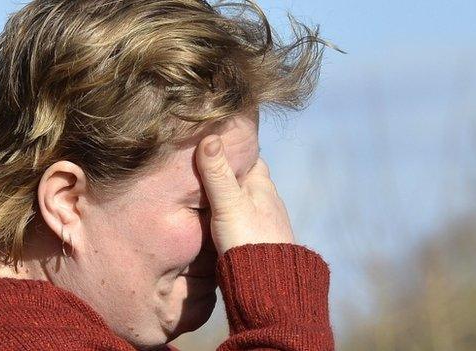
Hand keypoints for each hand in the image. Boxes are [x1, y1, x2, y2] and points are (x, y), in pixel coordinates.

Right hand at [195, 134, 295, 255]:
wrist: (269, 285)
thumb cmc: (249, 239)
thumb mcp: (229, 203)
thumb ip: (217, 173)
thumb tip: (210, 137)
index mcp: (263, 185)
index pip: (250, 157)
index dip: (234, 149)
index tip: (215, 143)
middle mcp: (269, 200)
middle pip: (247, 179)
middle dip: (230, 174)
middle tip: (206, 169)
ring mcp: (267, 221)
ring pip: (246, 200)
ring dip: (231, 197)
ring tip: (208, 194)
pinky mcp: (261, 240)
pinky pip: (244, 219)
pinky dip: (233, 215)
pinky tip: (221, 221)